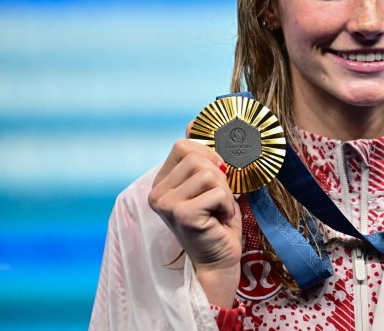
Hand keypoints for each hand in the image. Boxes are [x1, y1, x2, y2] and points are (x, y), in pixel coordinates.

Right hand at [148, 130, 241, 306]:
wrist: (219, 260)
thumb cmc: (217, 222)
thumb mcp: (210, 183)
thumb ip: (201, 156)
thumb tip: (193, 121)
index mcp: (161, 182)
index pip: (183, 146)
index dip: (208, 156)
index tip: (215, 178)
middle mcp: (157, 193)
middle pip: (198, 157)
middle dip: (219, 176)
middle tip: (217, 200)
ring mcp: (166, 204)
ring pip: (209, 173)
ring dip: (224, 192)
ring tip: (218, 210)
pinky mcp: (182, 214)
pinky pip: (217, 191)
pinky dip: (226, 205)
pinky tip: (219, 220)